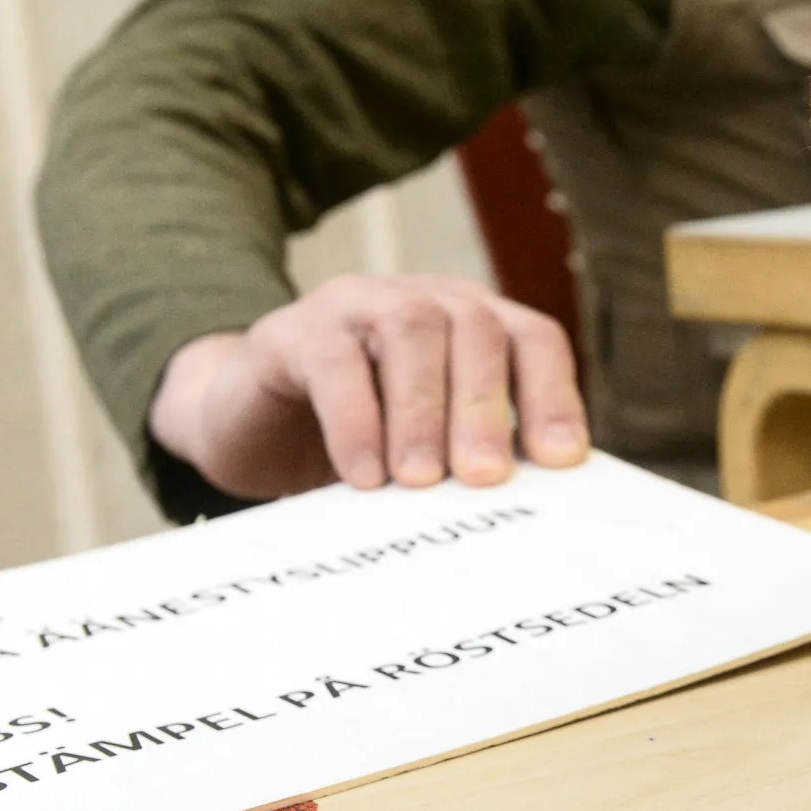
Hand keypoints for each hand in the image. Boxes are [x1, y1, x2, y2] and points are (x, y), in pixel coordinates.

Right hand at [149, 275, 588, 499]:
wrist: (250, 424)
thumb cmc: (363, 441)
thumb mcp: (430, 447)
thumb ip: (477, 457)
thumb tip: (535, 509)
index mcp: (474, 324)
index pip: (533, 340)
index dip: (552, 395)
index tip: (560, 461)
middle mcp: (426, 301)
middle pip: (477, 330)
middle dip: (485, 408)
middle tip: (485, 479)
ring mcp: (362, 304)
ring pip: (412, 331)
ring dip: (423, 410)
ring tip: (421, 481)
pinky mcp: (297, 330)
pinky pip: (334, 362)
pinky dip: (355, 421)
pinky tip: (364, 476)